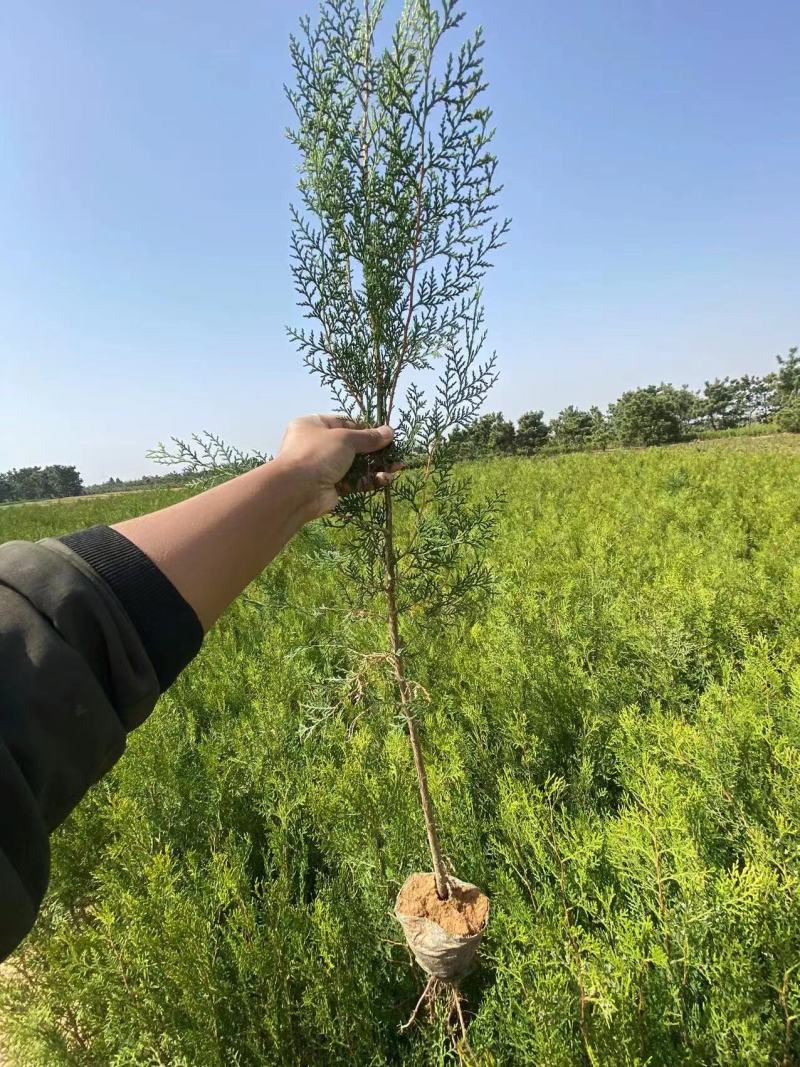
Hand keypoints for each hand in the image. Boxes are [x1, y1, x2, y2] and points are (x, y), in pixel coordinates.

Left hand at [277, 414, 397, 519]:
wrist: (297, 490)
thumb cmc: (317, 454)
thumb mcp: (345, 438)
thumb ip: (368, 437)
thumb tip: (389, 431)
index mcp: (313, 426)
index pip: (344, 423)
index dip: (365, 428)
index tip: (385, 433)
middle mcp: (317, 445)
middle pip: (353, 446)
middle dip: (375, 450)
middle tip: (396, 452)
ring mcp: (324, 468)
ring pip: (356, 465)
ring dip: (376, 467)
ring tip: (397, 467)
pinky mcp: (332, 487)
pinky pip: (354, 481)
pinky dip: (369, 481)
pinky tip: (385, 480)